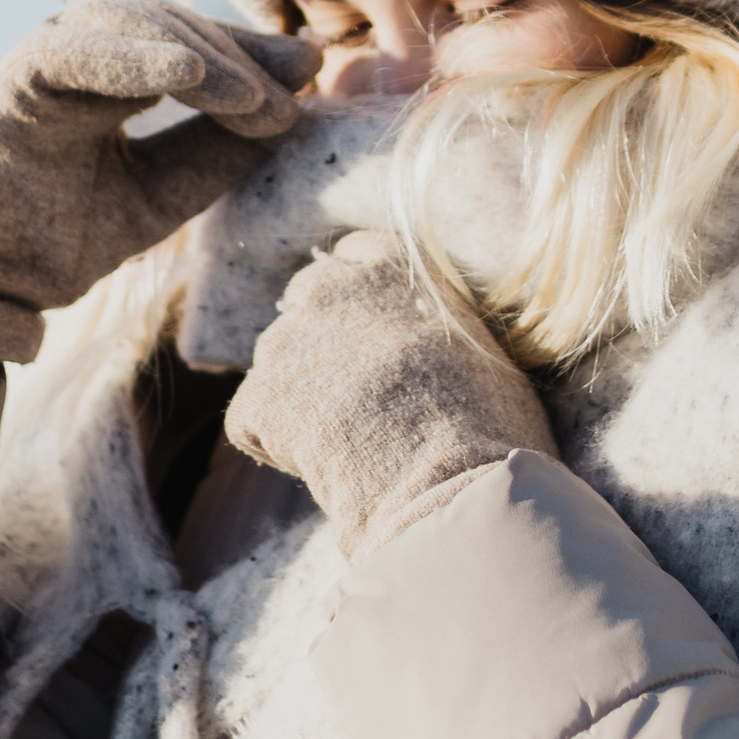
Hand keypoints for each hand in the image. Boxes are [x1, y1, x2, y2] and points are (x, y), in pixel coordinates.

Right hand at [0, 0, 320, 363]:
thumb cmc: (62, 234)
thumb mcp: (163, 195)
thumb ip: (219, 152)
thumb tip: (294, 106)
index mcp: (119, 73)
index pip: (197, 42)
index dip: (253, 53)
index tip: (307, 74)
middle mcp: (85, 54)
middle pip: (174, 26)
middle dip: (237, 57)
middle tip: (285, 99)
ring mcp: (47, 61)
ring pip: (132, 24)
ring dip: (199, 55)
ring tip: (249, 95)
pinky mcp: (13, 82)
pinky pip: (72, 49)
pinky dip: (132, 54)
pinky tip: (185, 72)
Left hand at [224, 231, 552, 557]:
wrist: (450, 481)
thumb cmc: (487, 426)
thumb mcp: (480, 347)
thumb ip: (441, 327)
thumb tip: (437, 349)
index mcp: (393, 266)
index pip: (355, 257)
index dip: (361, 302)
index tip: (374, 340)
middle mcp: (332, 288)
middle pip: (306, 300)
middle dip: (320, 340)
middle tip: (353, 395)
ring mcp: (288, 340)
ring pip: (277, 362)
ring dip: (298, 393)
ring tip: (341, 442)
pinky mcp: (260, 396)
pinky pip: (250, 420)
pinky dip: (273, 445)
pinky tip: (318, 471)